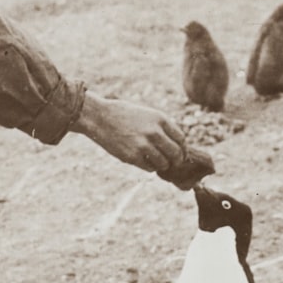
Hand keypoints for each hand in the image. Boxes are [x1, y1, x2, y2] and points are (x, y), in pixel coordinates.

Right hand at [70, 93, 186, 172]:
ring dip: (162, 165)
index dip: (183, 149)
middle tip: (172, 163)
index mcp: (160, 119)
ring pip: (164, 163)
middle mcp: (154, 132)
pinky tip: (144, 161)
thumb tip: (176, 145)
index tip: (180, 154)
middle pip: (176, 153)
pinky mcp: (132, 156)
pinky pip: (150, 168)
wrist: (99, 117)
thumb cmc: (123, 114)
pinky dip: (150, 167)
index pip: (181, 139)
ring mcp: (143, 145)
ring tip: (156, 161)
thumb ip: (161, 127)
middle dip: (176, 160)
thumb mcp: (147, 114)